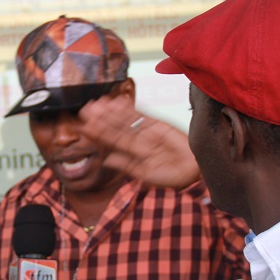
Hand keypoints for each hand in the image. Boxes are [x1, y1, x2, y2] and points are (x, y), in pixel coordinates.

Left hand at [78, 96, 200, 188]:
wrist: (194, 172)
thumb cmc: (171, 178)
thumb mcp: (145, 174)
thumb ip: (126, 165)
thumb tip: (106, 160)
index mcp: (132, 155)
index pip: (112, 142)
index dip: (99, 134)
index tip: (85, 126)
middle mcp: (137, 142)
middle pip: (116, 128)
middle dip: (102, 119)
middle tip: (86, 110)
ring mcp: (147, 132)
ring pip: (127, 120)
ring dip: (113, 111)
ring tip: (99, 103)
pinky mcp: (159, 125)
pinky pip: (143, 116)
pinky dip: (131, 109)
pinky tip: (119, 102)